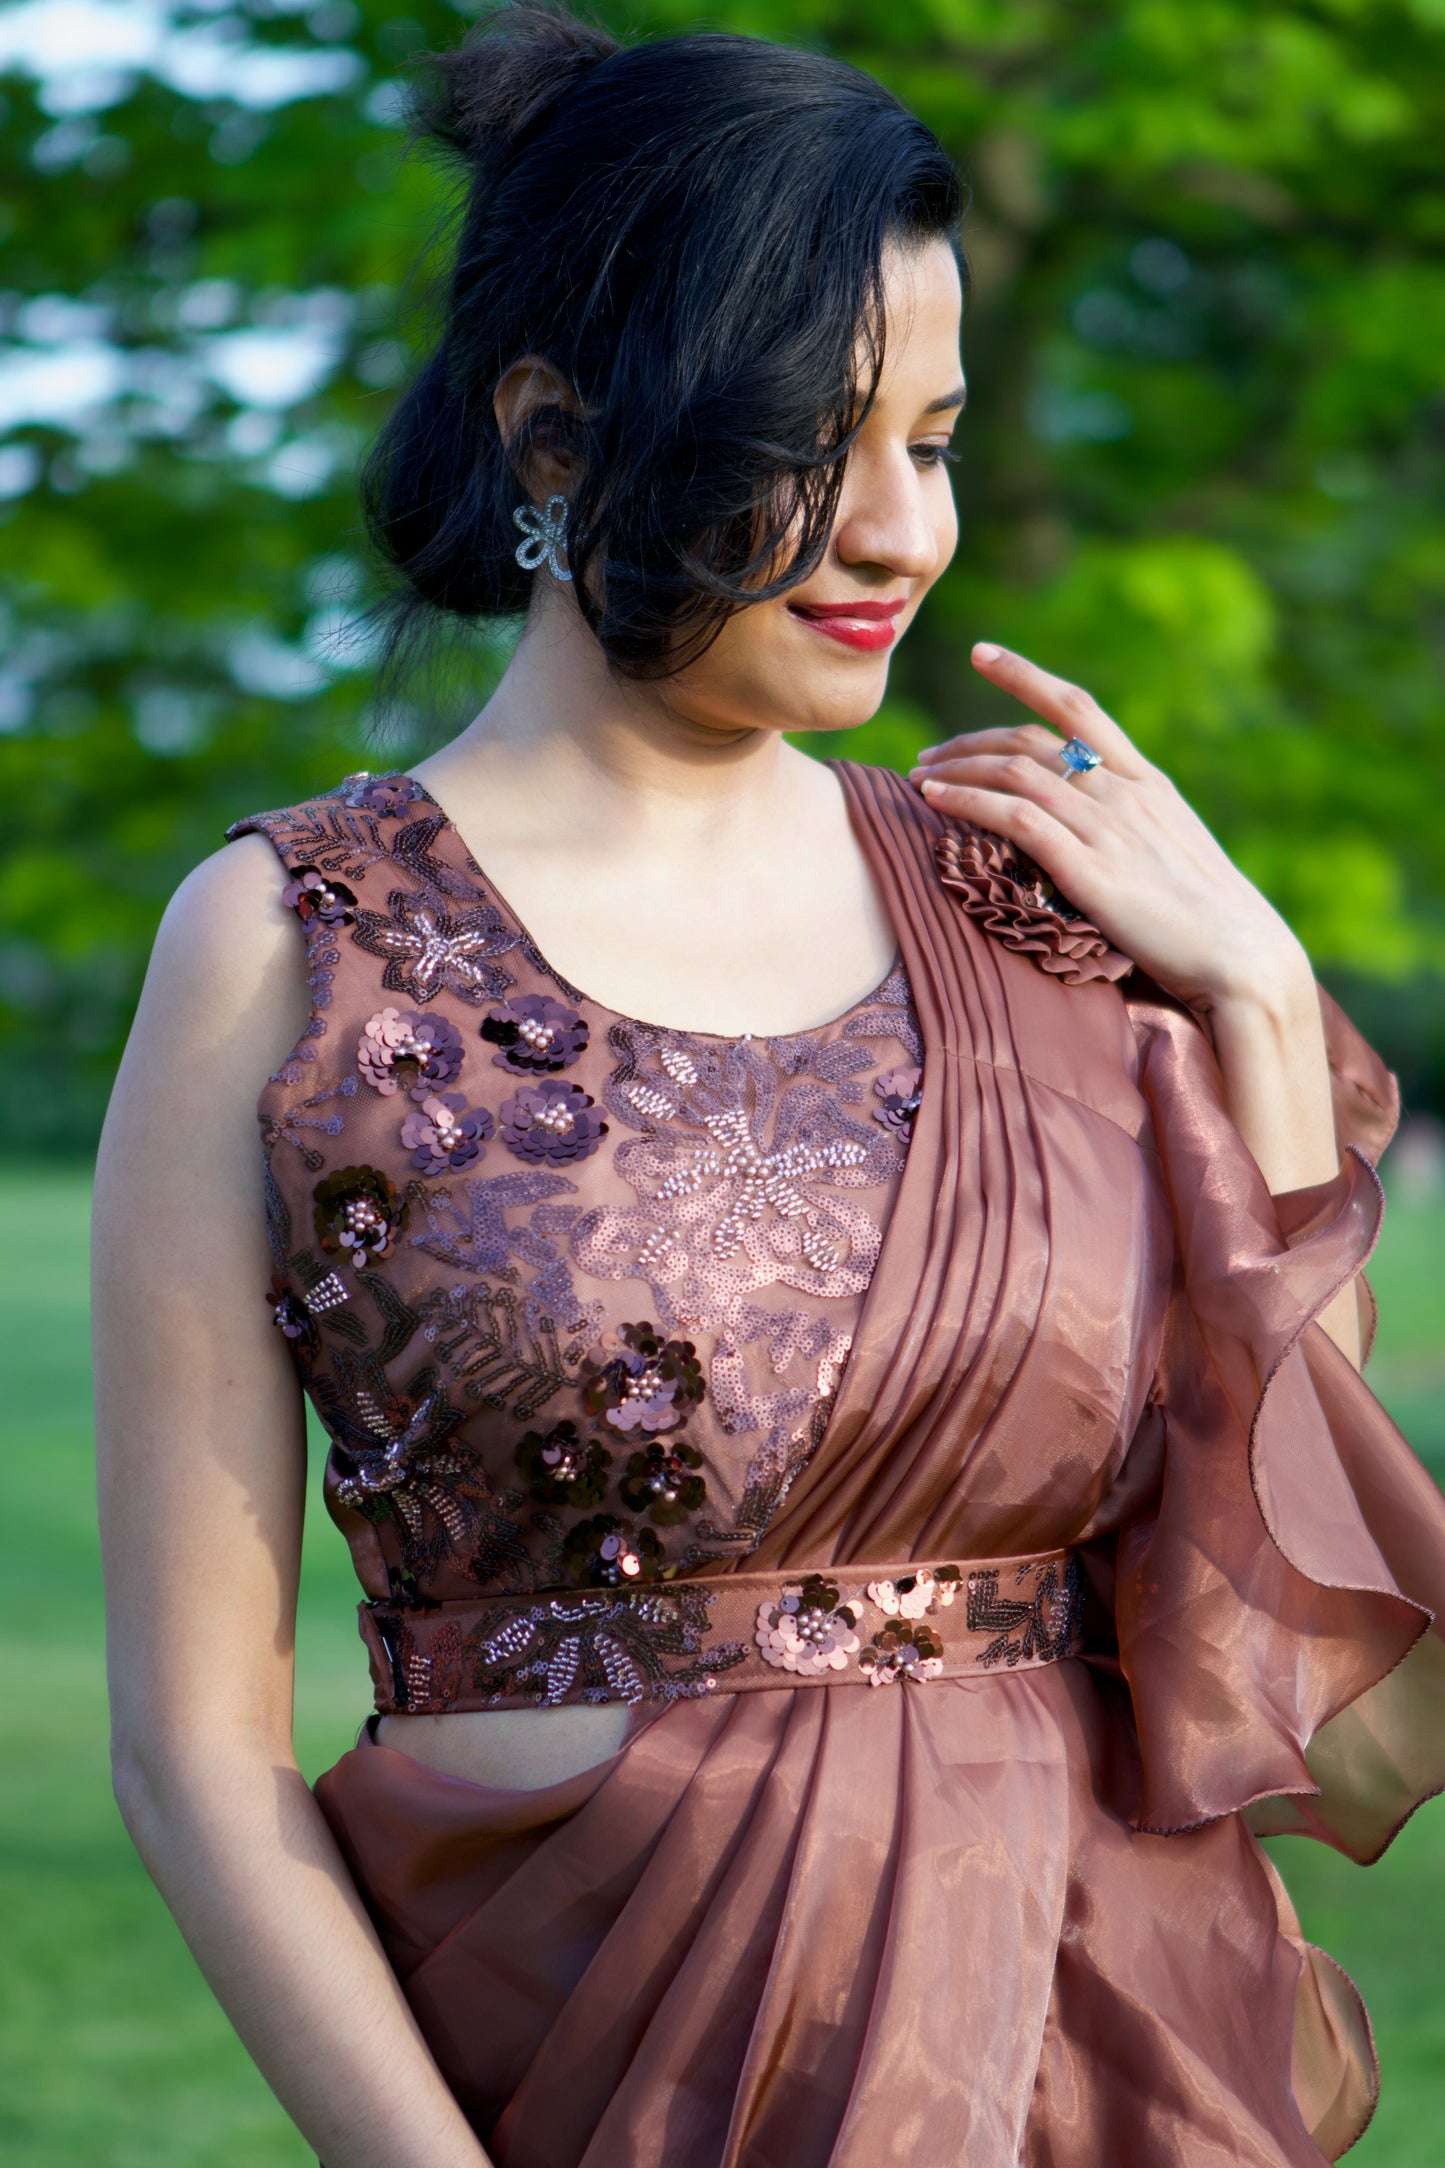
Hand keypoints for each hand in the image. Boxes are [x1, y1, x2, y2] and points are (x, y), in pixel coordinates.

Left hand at [909, 642, 1312, 1020]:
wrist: (1244, 960)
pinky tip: (935, 800)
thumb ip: (1136, 835)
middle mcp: (1126, 794)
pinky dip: (968, 801)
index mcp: (1149, 785)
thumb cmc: (1212, 926)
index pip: (1079, 709)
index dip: (1026, 674)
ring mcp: (1108, 829)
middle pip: (1034, 738)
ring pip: (1017, 771)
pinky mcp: (1090, 870)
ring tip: (919, 778)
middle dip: (972, 737)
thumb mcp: (1175, 859)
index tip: (983, 654)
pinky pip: (1016, 817)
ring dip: (958, 768)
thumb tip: (1101, 840)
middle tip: (930, 754)